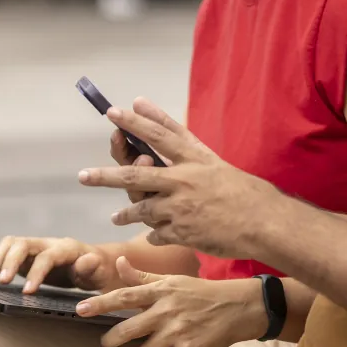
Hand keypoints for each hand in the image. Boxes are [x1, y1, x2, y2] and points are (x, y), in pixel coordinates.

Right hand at [0, 236, 114, 293]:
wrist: (94, 263)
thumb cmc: (96, 270)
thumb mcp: (99, 271)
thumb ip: (92, 267)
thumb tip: (86, 260)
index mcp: (67, 248)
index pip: (48, 256)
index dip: (37, 272)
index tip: (27, 292)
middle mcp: (48, 244)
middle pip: (24, 244)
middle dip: (10, 261)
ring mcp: (35, 249)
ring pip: (11, 244)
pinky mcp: (25, 257)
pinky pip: (6, 253)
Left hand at [76, 257, 267, 346]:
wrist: (237, 307)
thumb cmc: (201, 292)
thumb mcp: (173, 280)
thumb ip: (143, 276)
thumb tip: (119, 261)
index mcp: (161, 290)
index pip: (125, 295)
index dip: (101, 303)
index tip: (81, 308)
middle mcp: (166, 310)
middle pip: (127, 330)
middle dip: (113, 339)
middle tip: (108, 341)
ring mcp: (176, 332)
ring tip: (161, 340)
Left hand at [78, 97, 283, 257]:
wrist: (262, 221)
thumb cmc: (240, 188)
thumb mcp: (213, 161)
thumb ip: (184, 145)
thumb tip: (162, 126)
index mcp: (194, 159)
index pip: (159, 134)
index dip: (135, 122)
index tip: (114, 112)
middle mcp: (184, 180)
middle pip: (137, 175)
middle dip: (107, 175)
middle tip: (83, 175)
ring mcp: (182, 208)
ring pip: (143, 209)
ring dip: (127, 213)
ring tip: (116, 218)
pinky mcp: (182, 232)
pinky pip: (158, 233)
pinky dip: (153, 233)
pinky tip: (152, 235)